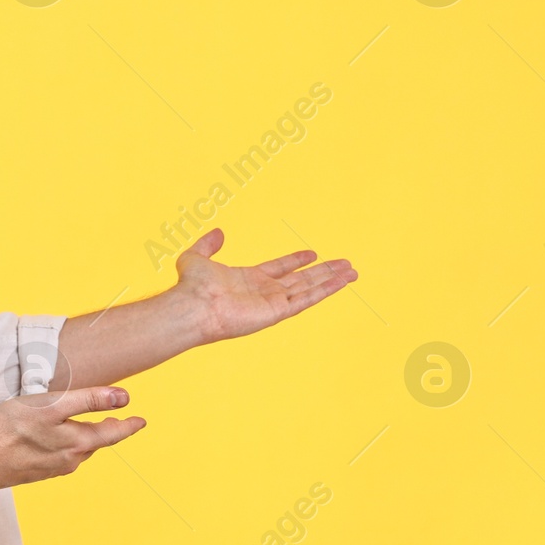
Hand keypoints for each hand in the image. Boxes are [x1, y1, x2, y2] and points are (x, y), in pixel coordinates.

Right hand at [0, 385, 146, 490]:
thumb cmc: (13, 428)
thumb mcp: (54, 405)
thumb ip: (90, 400)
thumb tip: (123, 397)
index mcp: (78, 443)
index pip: (113, 434)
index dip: (128, 425)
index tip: (141, 421)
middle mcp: (70, 460)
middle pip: (95, 442)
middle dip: (108, 432)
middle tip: (118, 423)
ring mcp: (53, 468)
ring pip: (78, 451)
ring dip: (86, 439)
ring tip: (88, 427)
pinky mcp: (37, 471)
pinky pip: (60, 457)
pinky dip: (67, 446)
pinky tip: (57, 439)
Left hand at [174, 228, 357, 343]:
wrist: (193, 305)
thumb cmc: (192, 287)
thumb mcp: (196, 257)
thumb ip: (208, 245)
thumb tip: (218, 232)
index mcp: (248, 279)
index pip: (279, 268)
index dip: (296, 260)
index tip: (312, 253)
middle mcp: (263, 292)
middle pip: (301, 279)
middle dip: (323, 272)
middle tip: (344, 264)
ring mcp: (272, 302)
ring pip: (309, 288)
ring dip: (332, 280)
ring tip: (353, 272)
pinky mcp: (278, 312)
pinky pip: (307, 299)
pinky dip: (326, 290)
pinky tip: (342, 282)